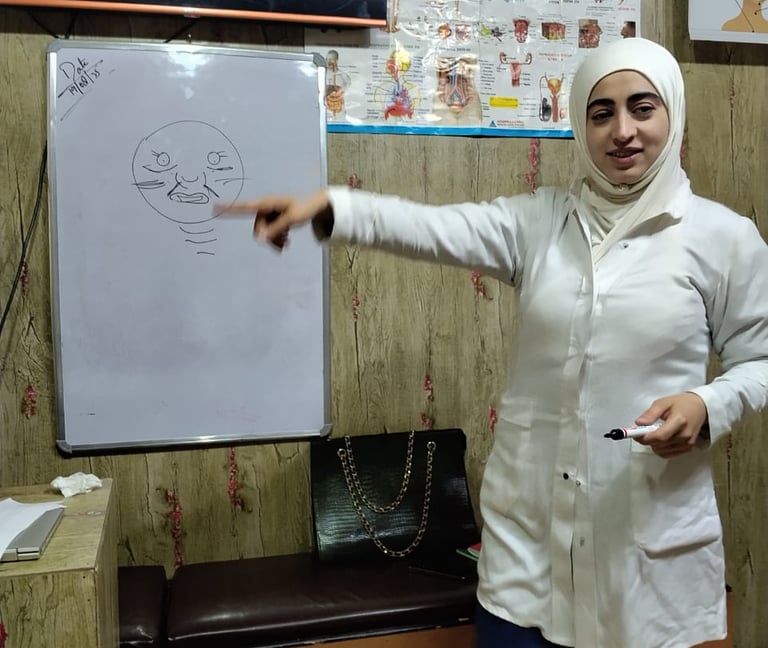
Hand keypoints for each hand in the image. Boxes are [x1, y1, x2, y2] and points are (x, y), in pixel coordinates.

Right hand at [216, 189, 331, 250]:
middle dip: (269, 237)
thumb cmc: (303, 209)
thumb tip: (259, 239)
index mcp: (267, 203)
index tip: (214, 207)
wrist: (315, 207)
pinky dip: (277, 240)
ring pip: (264, 234)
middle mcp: (265, 209)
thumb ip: (274, 230)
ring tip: (287, 243)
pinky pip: (269, 235)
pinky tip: (287, 242)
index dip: (229, 208)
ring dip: (275, 241)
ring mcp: (269, 216)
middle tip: (285, 243)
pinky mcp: (273, 221)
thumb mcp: (290, 220)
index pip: (244, 206)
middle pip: (258, 228)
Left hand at [633, 392, 708, 457]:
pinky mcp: (688, 449)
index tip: (635, 434)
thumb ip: (650, 414)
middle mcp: (684, 435)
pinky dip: (660, 449)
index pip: (659, 436)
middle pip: (659, 445)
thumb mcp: (663, 403)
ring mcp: (687, 444)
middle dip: (646, 440)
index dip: (644, 438)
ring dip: (653, 444)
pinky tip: (660, 439)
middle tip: (641, 432)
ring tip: (653, 433)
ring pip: (662, 451)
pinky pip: (668, 454)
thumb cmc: (680, 404)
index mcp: (679, 421)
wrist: (700, 408)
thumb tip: (639, 423)